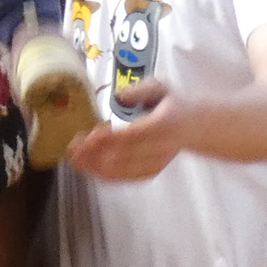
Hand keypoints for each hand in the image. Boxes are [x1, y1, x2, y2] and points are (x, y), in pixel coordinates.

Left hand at [66, 78, 190, 180]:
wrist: (193, 127)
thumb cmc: (171, 105)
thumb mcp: (160, 88)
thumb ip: (140, 90)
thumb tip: (119, 95)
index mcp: (164, 124)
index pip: (132, 135)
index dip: (108, 139)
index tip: (88, 136)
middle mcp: (161, 147)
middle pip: (123, 156)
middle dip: (94, 153)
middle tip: (73, 147)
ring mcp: (156, 163)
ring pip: (121, 171)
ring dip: (94, 166)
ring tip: (75, 157)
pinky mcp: (150, 172)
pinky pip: (124, 178)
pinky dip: (103, 174)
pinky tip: (88, 167)